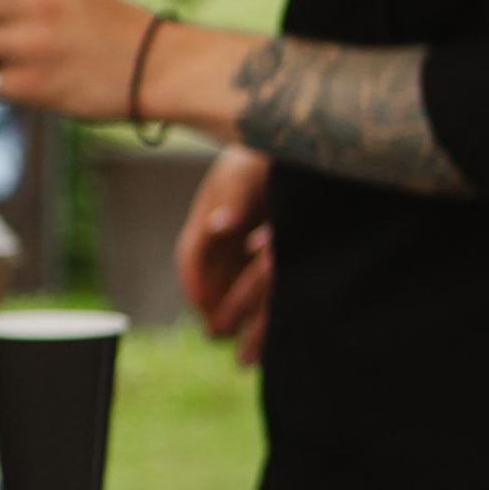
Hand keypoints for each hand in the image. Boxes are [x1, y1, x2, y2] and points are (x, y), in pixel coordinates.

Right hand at [178, 146, 272, 367]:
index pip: (191, 256)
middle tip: (217, 333)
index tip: (199, 305)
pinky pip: (265, 284)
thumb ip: (231, 199)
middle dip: (214, 308)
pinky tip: (272, 323)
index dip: (193, 281)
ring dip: (239, 314)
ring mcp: (247, 246)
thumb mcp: (245, 171)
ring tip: (244, 343)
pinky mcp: (273, 252)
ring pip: (238, 287)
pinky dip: (265, 306)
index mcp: (209, 219)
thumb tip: (219, 226)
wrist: (298, 146)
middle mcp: (225, 238)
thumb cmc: (263, 153)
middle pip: (213, 279)